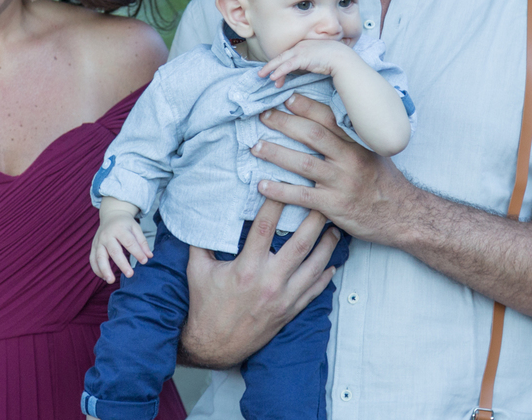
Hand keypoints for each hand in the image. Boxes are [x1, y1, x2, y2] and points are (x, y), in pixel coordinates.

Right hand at [90, 207, 150, 283]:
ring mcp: (98, 241)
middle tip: (130, 275)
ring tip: (111, 281)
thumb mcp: (136, 228)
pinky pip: (92, 259)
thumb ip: (142, 242)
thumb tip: (149, 256)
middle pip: (114, 251)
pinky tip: (104, 277)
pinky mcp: (93, 246)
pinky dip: (96, 269)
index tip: (144, 261)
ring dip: (104, 270)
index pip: (129, 242)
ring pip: (99, 257)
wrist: (111, 215)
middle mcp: (107, 235)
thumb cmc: (125, 224)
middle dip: (122, 264)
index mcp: (119, 229)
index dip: (137, 252)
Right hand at [180, 198, 339, 368]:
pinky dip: (326, 275)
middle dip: (314, 220)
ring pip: (314, 266)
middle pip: (300, 244)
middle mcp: (269, 282)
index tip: (282, 185)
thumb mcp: (197, 271)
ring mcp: (283, 298)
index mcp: (246, 269)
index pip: (264, 228)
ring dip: (327, 245)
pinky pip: (315, 290)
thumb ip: (201, 242)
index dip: (275, 204)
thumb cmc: (205, 307)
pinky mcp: (290, 311)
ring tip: (335, 228)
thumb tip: (200, 214)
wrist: (214, 347)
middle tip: (323, 201)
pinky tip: (332, 262)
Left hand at [253, 93, 417, 244]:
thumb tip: (328, 123)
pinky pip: (302, 196)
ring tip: (256, 147)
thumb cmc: (385, 183)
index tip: (287, 98)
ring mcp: (342, 182)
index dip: (307, 107)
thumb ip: (352, 140)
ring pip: (304, 164)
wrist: (404, 216)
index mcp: (358, 144)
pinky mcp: (335, 206)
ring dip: (277, 154)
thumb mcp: (374, 154)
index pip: (330, 119)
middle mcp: (350, 159)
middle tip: (263, 116)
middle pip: (312, 135)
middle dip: (285, 123)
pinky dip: (280, 190)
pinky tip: (262, 186)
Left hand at [258, 39, 352, 86]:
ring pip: (281, 60)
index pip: (289, 55)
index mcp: (304, 45)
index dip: (280, 64)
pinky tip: (273, 77)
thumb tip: (307, 68)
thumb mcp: (320, 58)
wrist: (342, 57)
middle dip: (270, 65)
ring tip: (262, 76)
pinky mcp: (302, 58)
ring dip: (270, 68)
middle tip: (261, 73)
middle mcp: (300, 46)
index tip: (275, 74)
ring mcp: (300, 51)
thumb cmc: (335, 58)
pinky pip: (287, 65)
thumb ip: (311, 61)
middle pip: (281, 56)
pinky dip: (279, 71)